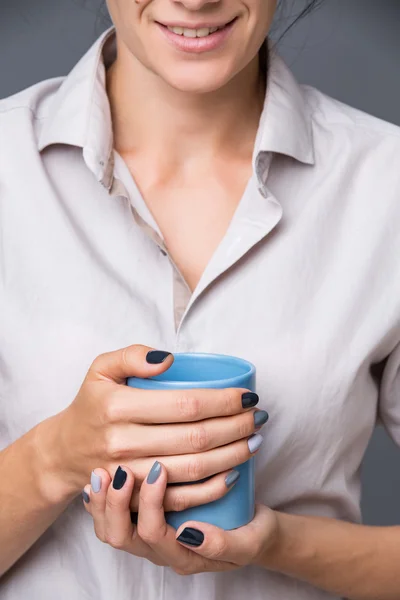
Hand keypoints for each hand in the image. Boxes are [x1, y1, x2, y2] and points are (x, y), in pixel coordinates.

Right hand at [49, 344, 267, 509]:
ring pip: (194, 469)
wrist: (66, 452)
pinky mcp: (136, 499)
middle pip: (196, 438)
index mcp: (117, 407)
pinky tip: (234, 473)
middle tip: (258, 417)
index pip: (185, 404)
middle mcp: (123, 443)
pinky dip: (213, 489)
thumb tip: (169, 358)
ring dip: (233, 456)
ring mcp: (130, 476)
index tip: (247, 396)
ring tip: (255, 440)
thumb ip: (132, 355)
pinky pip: (181, 499)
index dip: (224, 401)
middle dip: (237, 427)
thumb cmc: (93, 405)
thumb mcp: (101, 369)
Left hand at [83, 462, 277, 573]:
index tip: (160, 468)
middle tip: (120, 471)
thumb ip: (222, 544)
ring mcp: (149, 537)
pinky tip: (100, 478)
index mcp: (182, 556)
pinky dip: (101, 500)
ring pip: (111, 529)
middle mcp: (160, 550)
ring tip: (102, 472)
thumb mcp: (248, 543)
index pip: (154, 533)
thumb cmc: (252, 534)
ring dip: (103, 501)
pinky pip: (113, 518)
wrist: (255, 531)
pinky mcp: (145, 521)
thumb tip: (190, 533)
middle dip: (115, 502)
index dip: (151, 501)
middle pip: (121, 536)